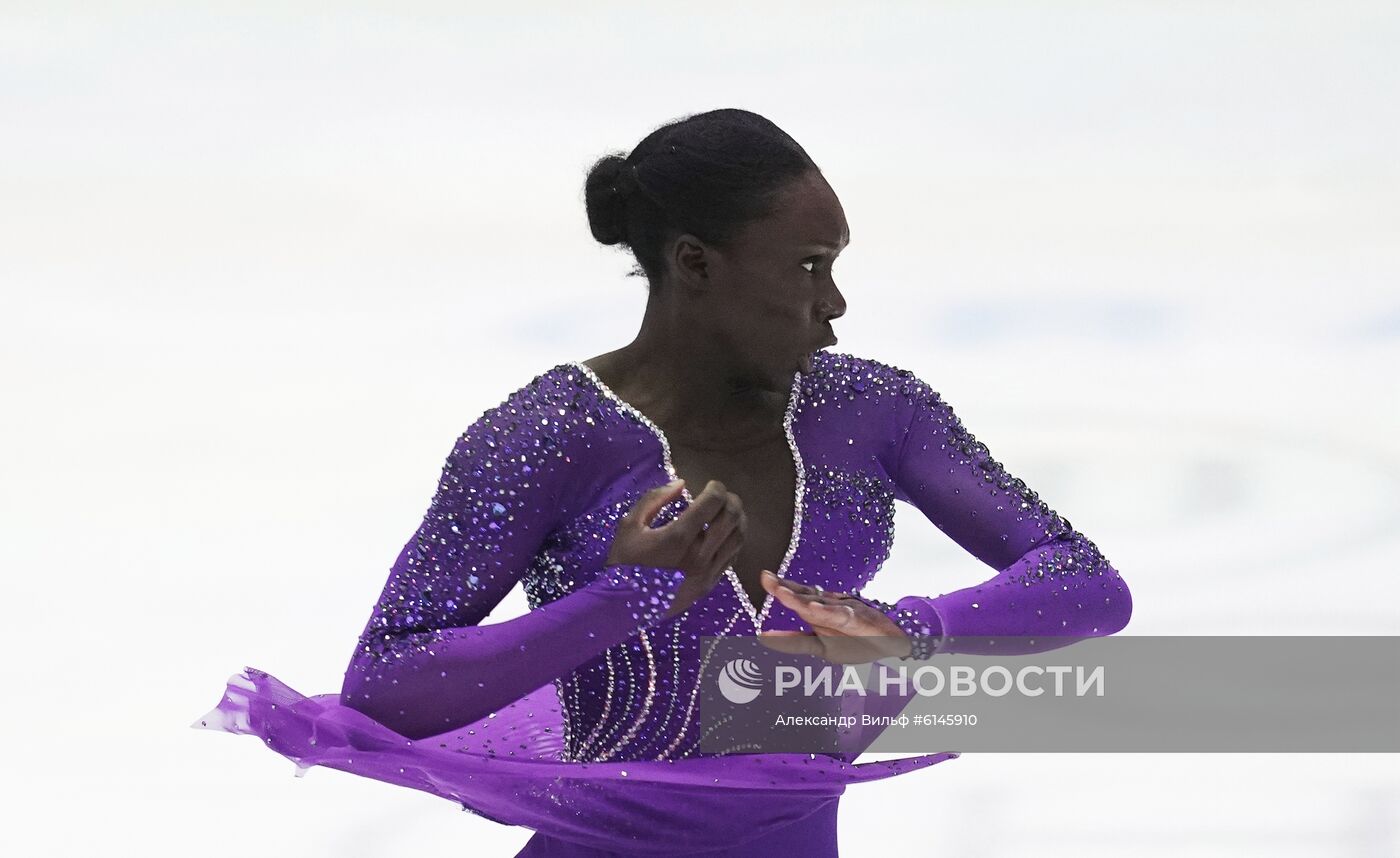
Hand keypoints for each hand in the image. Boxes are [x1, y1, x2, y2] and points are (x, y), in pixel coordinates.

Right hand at [605, 478, 745, 617]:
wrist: (622, 607)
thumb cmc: (624, 562)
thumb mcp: (630, 524)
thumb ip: (655, 499)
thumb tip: (682, 484)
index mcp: (678, 538)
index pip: (713, 502)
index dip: (716, 487)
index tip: (710, 485)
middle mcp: (698, 556)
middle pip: (732, 517)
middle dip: (730, 500)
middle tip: (722, 496)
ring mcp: (707, 573)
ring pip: (738, 538)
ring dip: (737, 520)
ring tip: (726, 512)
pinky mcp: (709, 586)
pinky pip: (732, 558)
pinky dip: (734, 541)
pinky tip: (724, 534)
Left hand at [757, 571, 912, 663]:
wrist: (892, 643)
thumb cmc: (856, 642)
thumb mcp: (821, 646)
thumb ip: (795, 640)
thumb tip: (764, 637)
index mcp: (819, 611)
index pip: (798, 595)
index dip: (781, 586)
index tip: (765, 577)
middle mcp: (829, 608)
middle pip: (803, 597)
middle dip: (784, 589)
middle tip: (767, 579)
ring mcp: (842, 612)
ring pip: (817, 604)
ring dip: (800, 599)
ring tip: (782, 593)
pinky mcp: (856, 620)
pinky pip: (839, 616)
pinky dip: (827, 612)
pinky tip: (814, 609)